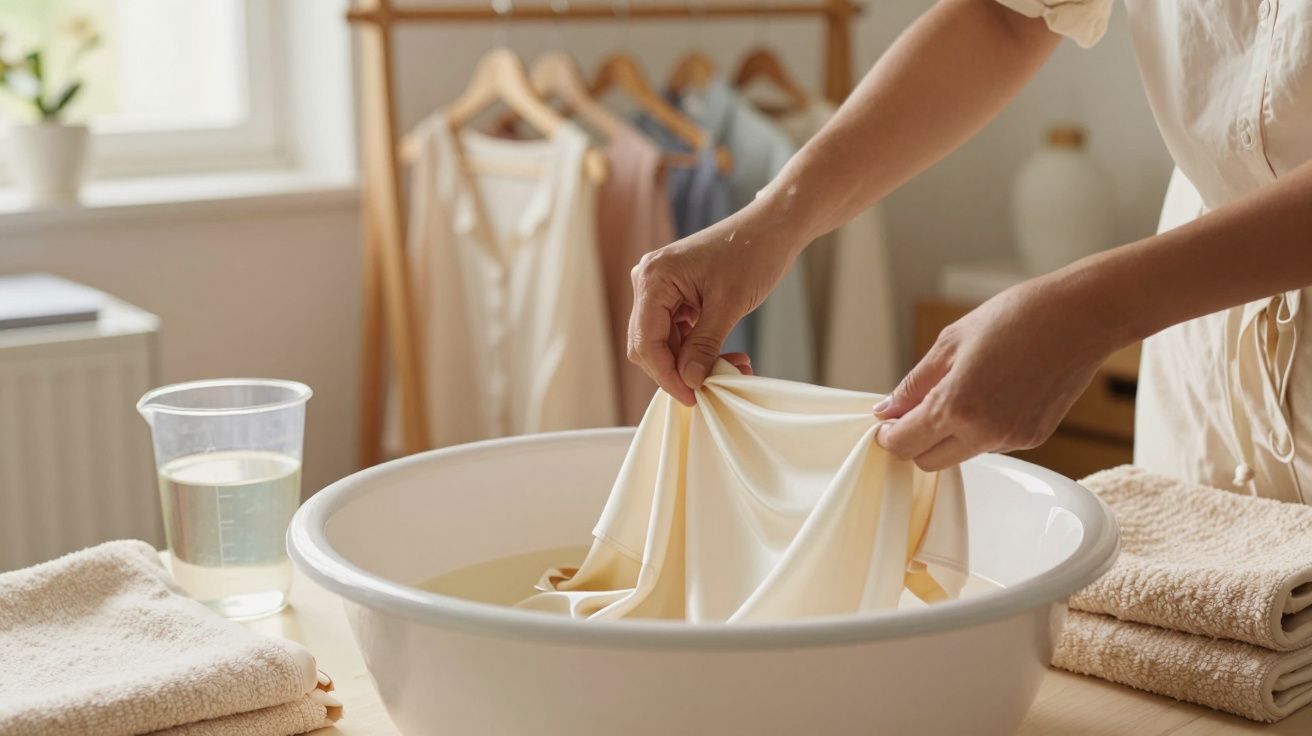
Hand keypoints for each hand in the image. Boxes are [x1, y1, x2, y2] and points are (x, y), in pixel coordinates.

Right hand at [628, 207, 802, 404]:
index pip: (646, 341)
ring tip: (732, 369)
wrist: (771, 227)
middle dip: (679, 370)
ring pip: (665, 342)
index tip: (692, 397)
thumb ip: (704, 345)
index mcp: (654, 278)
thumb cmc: (752, 254)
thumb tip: (689, 381)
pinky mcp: (676, 294)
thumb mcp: (728, 305)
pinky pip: (678, 332)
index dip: (666, 375)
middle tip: (712, 387)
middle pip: (649, 344)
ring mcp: (661, 288)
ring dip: (693, 362)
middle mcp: (648, 281)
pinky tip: (727, 356)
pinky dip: (699, 348)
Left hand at [874, 274, 1122, 470]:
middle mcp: (984, 433)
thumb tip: (887, 409)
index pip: (904, 445)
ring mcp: (1011, 440)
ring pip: (959, 455)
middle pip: (927, 462)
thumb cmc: (1016, 317)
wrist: (1082, 317)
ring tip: (965, 389)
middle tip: (917, 409)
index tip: (887, 421)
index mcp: (956, 406)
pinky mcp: (1033, 439)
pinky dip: (980, 428)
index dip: (889, 435)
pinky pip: (990, 444)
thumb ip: (915, 383)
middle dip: (915, 441)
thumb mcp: (951, 342)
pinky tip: (995, 392)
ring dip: (949, 435)